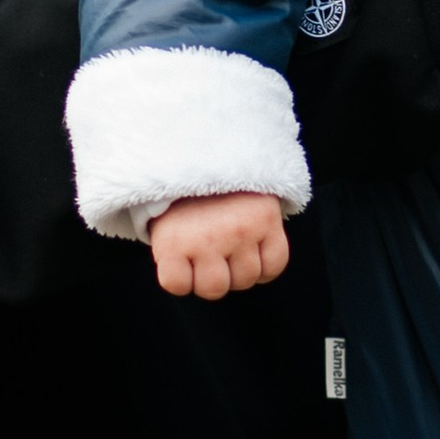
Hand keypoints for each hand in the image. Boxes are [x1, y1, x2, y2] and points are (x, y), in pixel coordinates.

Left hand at [149, 191, 290, 299]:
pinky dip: (267, 266)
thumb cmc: (186, 196)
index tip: (182, 258)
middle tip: (210, 255)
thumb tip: (189, 283)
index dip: (181, 276)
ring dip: (241, 269)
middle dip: (213, 277)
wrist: (213, 149)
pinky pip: (275, 265)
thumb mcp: (165, 224)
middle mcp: (207, 240)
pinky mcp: (268, 222)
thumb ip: (173, 256)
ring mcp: (240, 232)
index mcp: (173, 241)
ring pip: (247, 279)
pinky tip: (255, 252)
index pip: (177, 285)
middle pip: (215, 288)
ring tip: (233, 247)